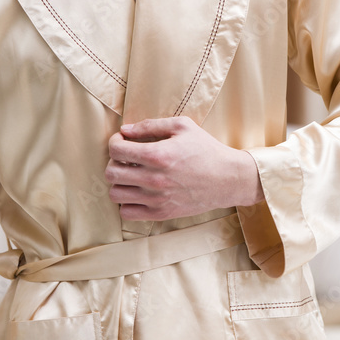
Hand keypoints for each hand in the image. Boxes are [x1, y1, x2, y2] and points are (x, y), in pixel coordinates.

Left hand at [105, 116, 263, 220]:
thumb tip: (125, 130)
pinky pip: (127, 213)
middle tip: (126, 158)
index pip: (116, 150)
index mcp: (158, 155)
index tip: (122, 141)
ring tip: (131, 175)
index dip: (115, 142)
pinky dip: (126, 202)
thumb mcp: (182, 126)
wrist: (228, 178)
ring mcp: (156, 199)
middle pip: (111, 173)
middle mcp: (154, 179)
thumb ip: (151, 125)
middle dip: (114, 161)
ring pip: (115, 195)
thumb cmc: (206, 149)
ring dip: (119, 182)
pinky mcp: (161, 213)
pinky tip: (138, 191)